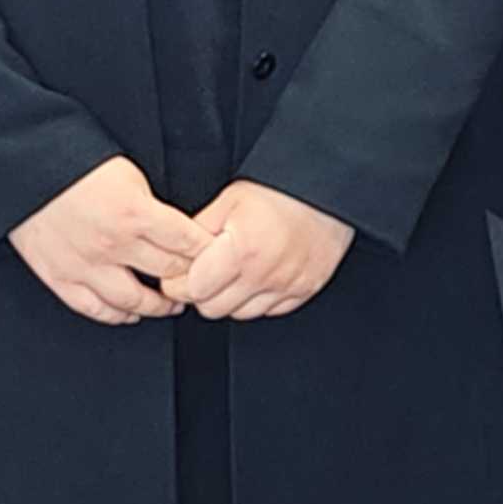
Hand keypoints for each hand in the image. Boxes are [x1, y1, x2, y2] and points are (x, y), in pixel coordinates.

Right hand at [10, 160, 206, 325]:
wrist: (24, 168)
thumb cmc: (76, 163)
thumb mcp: (128, 174)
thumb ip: (152, 206)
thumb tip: (179, 230)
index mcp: (135, 214)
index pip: (188, 244)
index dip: (208, 253)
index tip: (218, 258)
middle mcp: (113, 245)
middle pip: (167, 274)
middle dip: (190, 280)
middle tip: (200, 282)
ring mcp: (85, 266)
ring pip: (134, 302)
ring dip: (158, 306)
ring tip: (170, 303)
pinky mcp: (60, 277)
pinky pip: (94, 309)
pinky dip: (117, 315)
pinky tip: (130, 313)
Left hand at [164, 182, 355, 320]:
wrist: (328, 189)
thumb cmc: (281, 190)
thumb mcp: (229, 200)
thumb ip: (197, 230)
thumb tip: (175, 255)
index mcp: (241, 250)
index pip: (193, 289)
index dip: (180, 281)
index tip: (181, 272)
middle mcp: (265, 274)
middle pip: (212, 309)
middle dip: (203, 292)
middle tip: (207, 271)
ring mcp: (287, 286)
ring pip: (240, 314)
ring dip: (231, 298)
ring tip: (235, 271)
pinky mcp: (304, 290)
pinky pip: (269, 311)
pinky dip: (259, 299)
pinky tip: (259, 276)